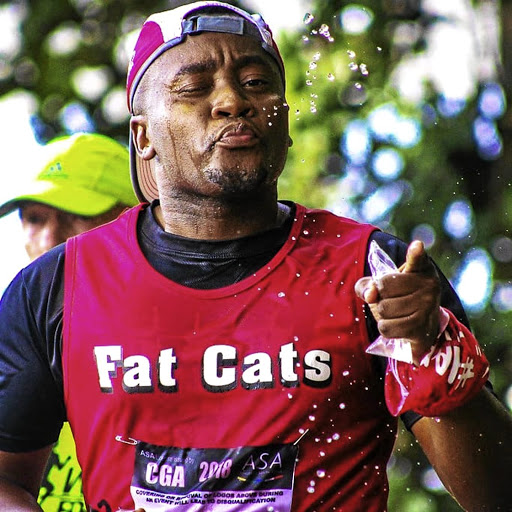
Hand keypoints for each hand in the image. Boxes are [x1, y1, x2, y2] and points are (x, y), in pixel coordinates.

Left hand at [355, 240, 440, 364]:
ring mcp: (428, 307)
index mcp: (421, 268)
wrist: (422, 326)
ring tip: (396, 314)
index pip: (417, 258)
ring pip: (383, 310)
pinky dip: (385, 329)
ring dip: (382, 315)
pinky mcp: (422, 328)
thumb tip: (370, 295)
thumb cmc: (398, 299)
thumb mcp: (382, 286)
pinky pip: (386, 328)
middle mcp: (429, 285)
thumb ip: (367, 285)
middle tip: (392, 301)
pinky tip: (397, 326)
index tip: (416, 246)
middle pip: (382, 289)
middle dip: (379, 298)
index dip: (415, 253)